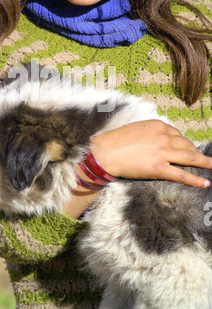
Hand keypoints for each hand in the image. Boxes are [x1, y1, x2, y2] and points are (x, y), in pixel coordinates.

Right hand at [90, 120, 210, 187]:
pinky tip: (205, 182)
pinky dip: (195, 179)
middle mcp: (163, 137)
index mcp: (158, 125)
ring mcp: (163, 153)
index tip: (186, 148)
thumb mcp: (136, 128)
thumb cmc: (116, 140)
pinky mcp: (159, 168)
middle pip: (186, 145)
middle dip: (195, 152)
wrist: (105, 152)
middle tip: (201, 159)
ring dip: (204, 163)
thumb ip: (150, 132)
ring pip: (190, 158)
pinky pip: (181, 174)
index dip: (183, 142)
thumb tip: (158, 139)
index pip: (177, 134)